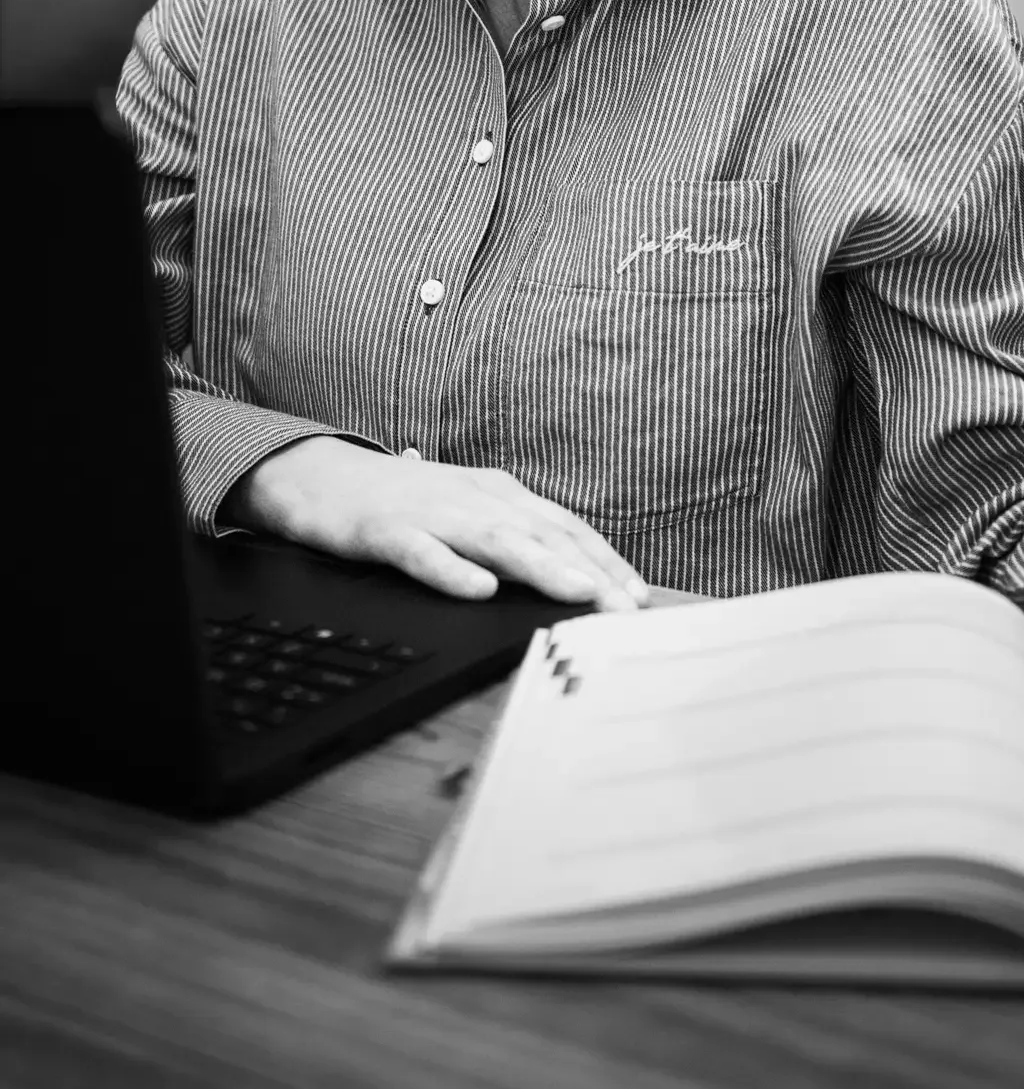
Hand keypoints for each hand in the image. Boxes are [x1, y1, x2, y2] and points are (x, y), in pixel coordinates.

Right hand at [222, 436, 649, 610]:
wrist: (320, 476)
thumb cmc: (401, 500)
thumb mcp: (466, 511)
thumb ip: (511, 536)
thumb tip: (572, 571)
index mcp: (499, 494)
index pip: (565, 527)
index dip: (605, 560)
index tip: (639, 596)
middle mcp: (474, 498)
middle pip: (542, 535)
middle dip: (589, 573)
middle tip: (626, 611)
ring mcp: (431, 512)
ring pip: (495, 540)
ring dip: (541, 566)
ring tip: (577, 592)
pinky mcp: (386, 530)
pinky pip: (424, 553)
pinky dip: (453, 571)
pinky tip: (479, 590)